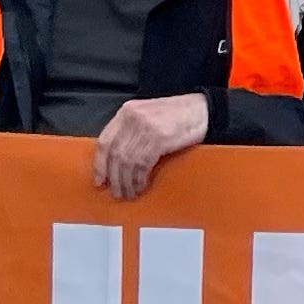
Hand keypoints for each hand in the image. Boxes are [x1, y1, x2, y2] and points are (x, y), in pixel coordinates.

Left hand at [90, 92, 210, 200]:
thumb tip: (117, 158)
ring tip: (129, 193)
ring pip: (127, 162)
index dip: (99, 164)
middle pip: (115, 154)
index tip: (100, 180)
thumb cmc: (179, 114)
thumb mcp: (148, 115)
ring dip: (127, 182)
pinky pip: (143, 164)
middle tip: (117, 192)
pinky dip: (140, 178)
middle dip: (114, 178)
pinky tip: (142, 185)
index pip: (104, 141)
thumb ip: (131, 130)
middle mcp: (133, 117)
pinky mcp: (160, 138)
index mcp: (127, 111)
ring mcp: (146, 127)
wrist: (204, 110)